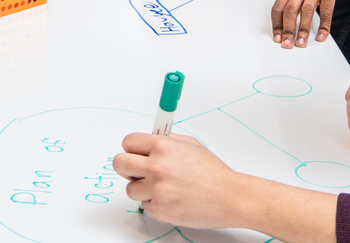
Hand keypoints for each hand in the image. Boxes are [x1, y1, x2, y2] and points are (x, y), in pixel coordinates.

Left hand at [114, 133, 252, 228]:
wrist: (229, 197)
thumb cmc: (213, 173)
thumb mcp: (190, 145)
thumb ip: (166, 141)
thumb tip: (148, 141)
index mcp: (163, 146)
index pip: (128, 142)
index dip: (132, 148)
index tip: (136, 153)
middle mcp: (157, 166)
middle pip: (119, 163)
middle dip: (127, 167)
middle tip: (136, 171)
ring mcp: (157, 189)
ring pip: (130, 188)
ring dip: (141, 188)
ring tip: (161, 188)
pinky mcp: (160, 209)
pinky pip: (145, 205)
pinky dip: (155, 204)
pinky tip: (171, 199)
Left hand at [269, 0, 349, 47]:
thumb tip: (295, 2)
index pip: (277, 7)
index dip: (276, 24)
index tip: (276, 36)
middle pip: (289, 13)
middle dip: (286, 32)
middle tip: (286, 46)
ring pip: (305, 14)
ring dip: (303, 32)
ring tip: (302, 45)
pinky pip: (326, 11)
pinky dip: (324, 26)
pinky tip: (322, 36)